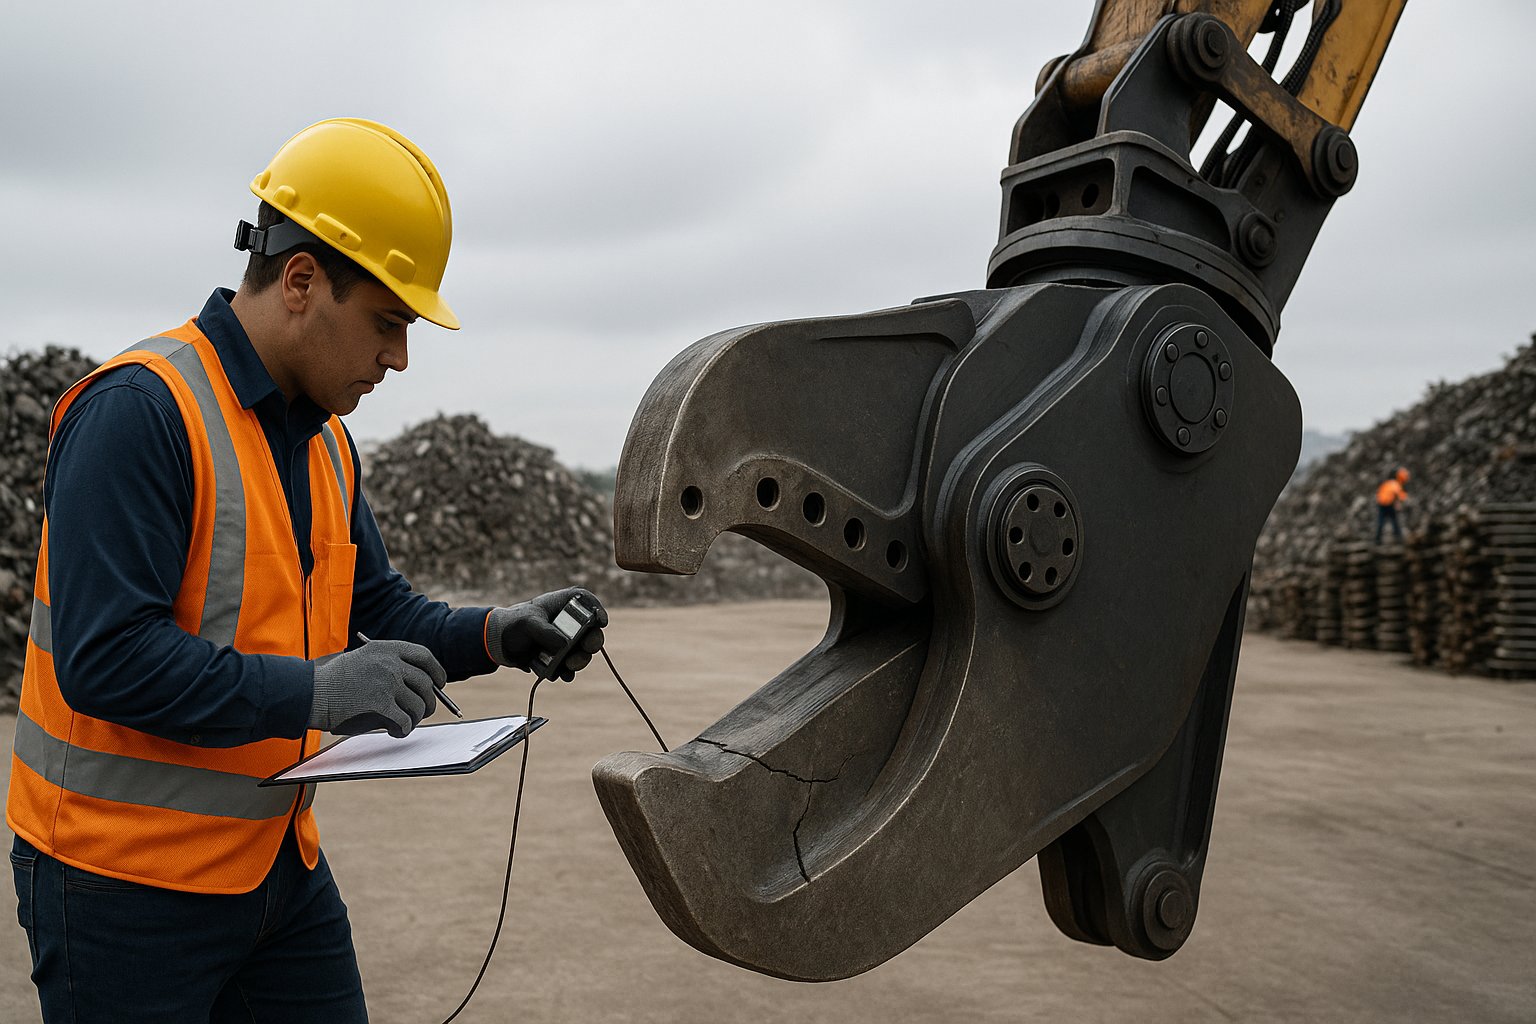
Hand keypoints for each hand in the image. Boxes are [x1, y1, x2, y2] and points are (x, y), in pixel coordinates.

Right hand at [309, 639, 443, 736]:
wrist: (309, 692)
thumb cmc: (334, 681)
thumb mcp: (363, 659)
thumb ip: (389, 665)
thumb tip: (421, 684)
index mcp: (386, 648)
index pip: (424, 656)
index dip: (436, 671)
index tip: (439, 683)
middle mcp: (390, 663)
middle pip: (426, 684)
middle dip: (429, 701)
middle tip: (423, 711)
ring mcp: (386, 683)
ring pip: (418, 705)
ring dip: (415, 719)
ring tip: (404, 723)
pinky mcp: (380, 705)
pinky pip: (405, 721)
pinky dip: (404, 730)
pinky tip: (395, 732)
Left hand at [488, 587, 607, 681]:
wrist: (501, 644)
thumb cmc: (514, 624)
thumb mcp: (528, 624)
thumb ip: (546, 633)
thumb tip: (564, 645)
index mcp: (563, 604)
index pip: (587, 601)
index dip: (597, 610)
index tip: (601, 622)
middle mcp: (569, 622)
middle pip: (591, 630)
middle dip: (592, 642)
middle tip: (588, 648)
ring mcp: (567, 641)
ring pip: (583, 652)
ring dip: (579, 661)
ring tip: (569, 667)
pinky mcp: (561, 657)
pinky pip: (570, 667)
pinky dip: (567, 672)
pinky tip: (562, 675)